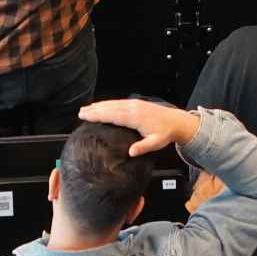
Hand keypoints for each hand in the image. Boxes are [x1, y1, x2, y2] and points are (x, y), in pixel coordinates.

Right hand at [81, 99, 199, 155]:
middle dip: (95, 110)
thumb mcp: (156, 143)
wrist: (176, 121)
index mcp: (135, 117)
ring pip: (113, 104)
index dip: (98, 115)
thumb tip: (131, 153)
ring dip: (99, 105)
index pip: (113, 115)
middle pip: (110, 108)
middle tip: (81, 113)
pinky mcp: (136, 104)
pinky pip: (118, 102)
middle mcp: (133, 108)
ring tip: (86, 109)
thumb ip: (143, 147)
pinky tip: (102, 106)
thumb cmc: (165, 133)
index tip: (86, 116)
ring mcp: (134, 104)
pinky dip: (108, 104)